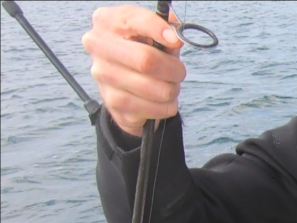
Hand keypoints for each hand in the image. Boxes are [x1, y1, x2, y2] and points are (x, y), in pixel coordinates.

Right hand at [83, 5, 185, 136]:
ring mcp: (102, 76)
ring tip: (169, 85)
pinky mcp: (112, 103)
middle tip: (179, 72)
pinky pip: (155, 109)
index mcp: (107, 21)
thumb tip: (175, 37)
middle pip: (147, 60)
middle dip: (174, 69)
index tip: (176, 42)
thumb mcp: (153, 32)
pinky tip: (161, 100)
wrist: (121, 81)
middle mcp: (98, 46)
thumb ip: (166, 27)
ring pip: (157, 90)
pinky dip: (167, 107)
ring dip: (173, 90)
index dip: (159, 30)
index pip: (134, 20)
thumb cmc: (142, 50)